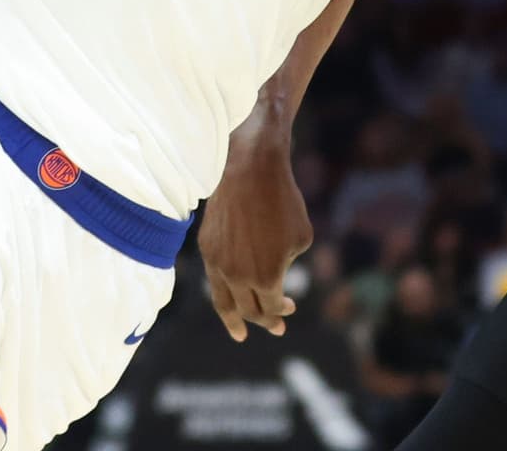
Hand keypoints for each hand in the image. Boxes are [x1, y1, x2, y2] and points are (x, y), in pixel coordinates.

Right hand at [199, 128, 310, 341]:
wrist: (250, 170)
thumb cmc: (283, 201)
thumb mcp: (301, 237)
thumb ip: (288, 264)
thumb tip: (276, 274)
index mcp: (267, 278)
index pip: (273, 308)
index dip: (283, 311)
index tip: (291, 308)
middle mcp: (238, 277)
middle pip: (249, 311)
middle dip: (264, 321)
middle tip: (275, 328)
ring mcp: (218, 264)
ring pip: (224, 302)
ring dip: (233, 321)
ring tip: (239, 334)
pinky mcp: (206, 248)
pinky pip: (214, 278)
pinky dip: (222, 292)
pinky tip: (227, 298)